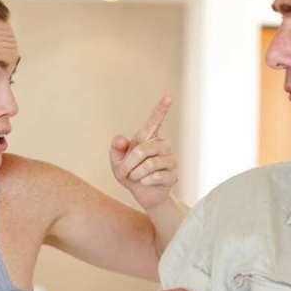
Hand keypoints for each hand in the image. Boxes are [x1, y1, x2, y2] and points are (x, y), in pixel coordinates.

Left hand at [110, 95, 177, 209]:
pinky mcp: (174, 175)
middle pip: (142, 150)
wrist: (142, 194)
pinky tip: (146, 183)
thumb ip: (116, 148)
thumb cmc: (129, 173)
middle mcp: (162, 145)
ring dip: (135, 174)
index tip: (168, 96)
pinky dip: (144, 182)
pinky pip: (155, 177)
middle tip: (124, 172)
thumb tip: (121, 138)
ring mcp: (170, 160)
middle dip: (128, 164)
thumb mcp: (117, 160)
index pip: (155, 121)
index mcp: (148, 138)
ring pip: (149, 164)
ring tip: (136, 177)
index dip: (161, 108)